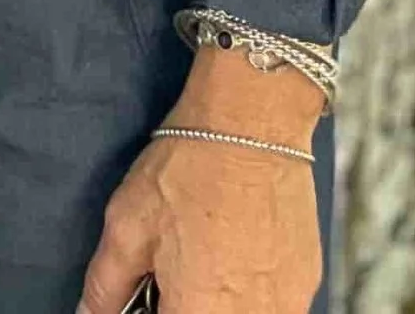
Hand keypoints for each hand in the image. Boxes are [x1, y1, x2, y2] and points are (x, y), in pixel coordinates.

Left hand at [79, 61, 322, 313]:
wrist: (254, 120)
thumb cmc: (187, 169)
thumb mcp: (127, 224)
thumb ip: (106, 286)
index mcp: (200, 313)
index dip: (157, 310)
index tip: (151, 295)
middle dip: (186, 304)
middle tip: (174, 271)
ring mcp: (286, 307)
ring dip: (219, 303)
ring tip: (206, 259)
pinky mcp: (307, 285)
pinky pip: (271, 307)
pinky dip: (250, 295)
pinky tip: (237, 254)